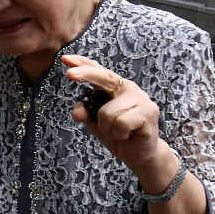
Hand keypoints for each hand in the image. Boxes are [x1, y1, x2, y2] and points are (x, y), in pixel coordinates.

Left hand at [62, 55, 169, 183]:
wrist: (140, 154)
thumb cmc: (119, 135)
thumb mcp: (97, 125)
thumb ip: (87, 115)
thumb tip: (78, 110)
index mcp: (116, 88)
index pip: (99, 71)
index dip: (83, 63)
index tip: (65, 59)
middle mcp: (129, 89)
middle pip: (104, 77)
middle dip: (86, 74)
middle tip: (70, 75)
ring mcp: (141, 99)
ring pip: (107, 112)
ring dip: (107, 128)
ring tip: (118, 132)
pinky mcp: (149, 112)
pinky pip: (120, 123)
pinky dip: (118, 134)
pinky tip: (127, 135)